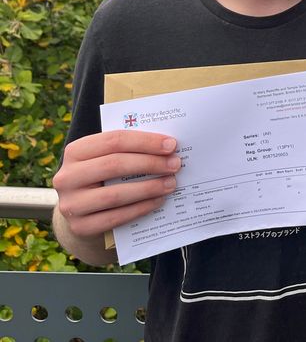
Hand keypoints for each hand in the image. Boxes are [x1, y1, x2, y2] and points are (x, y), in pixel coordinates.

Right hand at [53, 130, 180, 237]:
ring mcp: (71, 204)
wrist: (83, 211)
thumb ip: (129, 150)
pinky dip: (141, 208)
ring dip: (149, 188)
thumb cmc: (104, 177)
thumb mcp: (107, 158)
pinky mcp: (80, 227)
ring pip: (115, 194)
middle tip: (175, 164)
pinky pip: (116, 217)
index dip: (145, 141)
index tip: (171, 144)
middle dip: (150, 163)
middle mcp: (67, 177)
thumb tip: (168, 146)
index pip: (114, 140)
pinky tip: (158, 200)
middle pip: (114, 165)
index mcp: (75, 151)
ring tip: (171, 183)